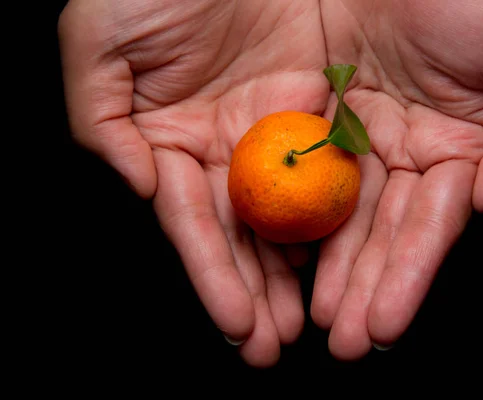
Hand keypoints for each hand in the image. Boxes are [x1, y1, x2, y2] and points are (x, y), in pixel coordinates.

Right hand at [58, 0, 329, 366]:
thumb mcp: (99, 46)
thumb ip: (104, 126)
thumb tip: (142, 190)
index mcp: (172, 141)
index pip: (194, 224)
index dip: (213, 276)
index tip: (236, 326)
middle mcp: (225, 147)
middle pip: (244, 233)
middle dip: (258, 291)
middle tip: (274, 345)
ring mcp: (274, 129)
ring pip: (290, 212)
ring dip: (300, 270)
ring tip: (312, 322)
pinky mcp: (319, 104)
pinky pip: (332, 164)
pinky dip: (337, 213)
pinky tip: (343, 257)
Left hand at [311, 0, 482, 359]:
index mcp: (455, 150)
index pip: (429, 227)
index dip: (410, 277)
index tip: (386, 327)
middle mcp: (403, 154)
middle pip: (381, 234)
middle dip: (365, 290)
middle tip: (343, 344)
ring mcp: (358, 139)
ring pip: (339, 214)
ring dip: (328, 270)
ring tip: (310, 322)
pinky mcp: (316, 116)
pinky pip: (299, 170)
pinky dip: (292, 215)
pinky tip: (282, 261)